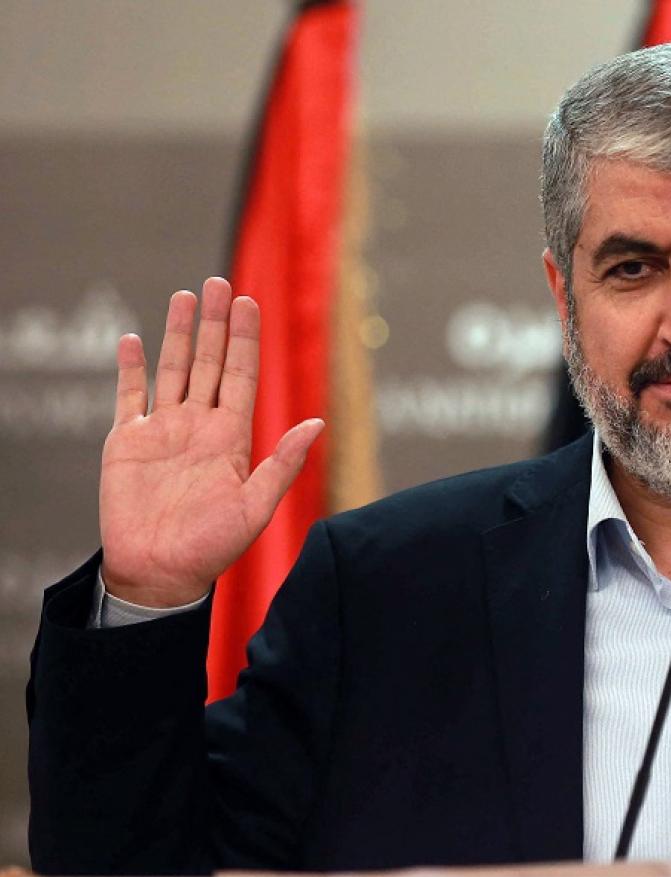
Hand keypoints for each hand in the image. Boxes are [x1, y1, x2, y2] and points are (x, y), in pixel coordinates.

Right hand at [99, 278, 323, 606]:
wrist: (160, 574)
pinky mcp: (127, 443)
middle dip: (216, 323)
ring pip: (173, 370)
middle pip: (209, 363)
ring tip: (186, 296)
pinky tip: (134, 339)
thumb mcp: (256, 507)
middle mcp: (199, 427)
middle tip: (220, 282)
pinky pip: (129, 397)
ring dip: (179, 333)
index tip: (250, 302)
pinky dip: (131, 368)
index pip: (241, 376)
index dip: (245, 339)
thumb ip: (284, 463)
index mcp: (232, 438)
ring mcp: (163, 432)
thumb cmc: (212, 549)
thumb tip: (318, 422)